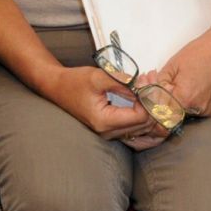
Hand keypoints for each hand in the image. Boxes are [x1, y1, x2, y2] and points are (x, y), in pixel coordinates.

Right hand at [38, 64, 155, 142]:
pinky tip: (145, 96)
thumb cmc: (73, 82)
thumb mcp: (98, 77)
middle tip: (152, 79)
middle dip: (152, 101)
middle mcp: (109, 132)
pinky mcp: (112, 129)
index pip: (140, 116)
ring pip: (143, 126)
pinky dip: (144, 112)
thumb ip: (122, 83)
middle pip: (145, 124)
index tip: (147, 81)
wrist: (57, 87)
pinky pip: (136, 127)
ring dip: (149, 105)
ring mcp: (110, 133)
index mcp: (104, 121)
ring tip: (148, 83)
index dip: (148, 98)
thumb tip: (145, 88)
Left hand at [149, 21, 210, 118]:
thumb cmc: (203, 52)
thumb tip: (149, 94)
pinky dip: (189, 101)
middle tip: (159, 86)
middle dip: (162, 102)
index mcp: (184, 99)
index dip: (152, 102)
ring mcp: (208, 110)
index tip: (149, 94)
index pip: (159, 110)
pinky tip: (189, 86)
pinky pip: (195, 109)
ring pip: (183, 112)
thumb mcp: (173, 65)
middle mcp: (197, 109)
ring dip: (176, 102)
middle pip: (171, 113)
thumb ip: (159, 84)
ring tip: (176, 83)